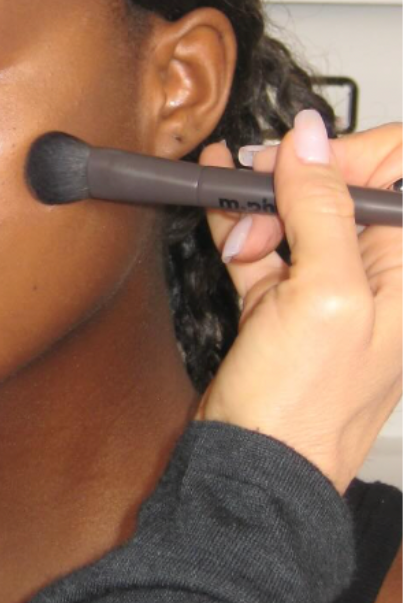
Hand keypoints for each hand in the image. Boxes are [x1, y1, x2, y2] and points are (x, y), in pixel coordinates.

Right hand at [199, 116, 400, 489]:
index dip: (349, 154)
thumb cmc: (304, 404)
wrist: (256, 464)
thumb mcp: (324, 294)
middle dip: (294, 180)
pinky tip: (217, 202)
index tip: (301, 167)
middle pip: (344, 182)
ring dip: (259, 204)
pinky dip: (239, 222)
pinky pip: (266, 241)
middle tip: (259, 203)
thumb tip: (310, 138)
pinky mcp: (284, 299)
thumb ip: (322, 208)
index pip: (398, 170)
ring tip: (231, 219)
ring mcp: (330, 284)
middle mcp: (379, 272)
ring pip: (298, 209)